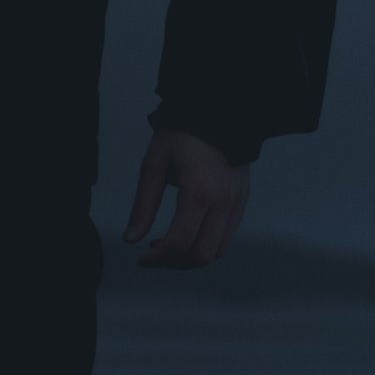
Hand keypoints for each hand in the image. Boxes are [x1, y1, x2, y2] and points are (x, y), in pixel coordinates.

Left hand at [125, 124, 250, 270]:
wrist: (215, 111)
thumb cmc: (181, 135)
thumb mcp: (154, 166)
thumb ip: (143, 206)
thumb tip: (131, 238)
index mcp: (198, 192)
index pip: (179, 242)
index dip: (157, 259)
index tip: (142, 259)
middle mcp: (223, 201)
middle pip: (202, 255)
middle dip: (176, 262)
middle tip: (157, 252)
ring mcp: (236, 201)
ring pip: (218, 250)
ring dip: (193, 256)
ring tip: (172, 243)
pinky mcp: (242, 199)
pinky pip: (228, 236)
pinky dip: (208, 244)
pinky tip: (190, 232)